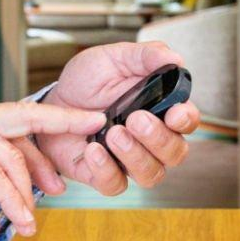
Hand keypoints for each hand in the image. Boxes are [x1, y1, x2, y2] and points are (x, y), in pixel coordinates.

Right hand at [0, 100, 104, 240]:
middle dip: (63, 119)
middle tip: (94, 126)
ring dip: (30, 188)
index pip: (12, 128)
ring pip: (12, 153)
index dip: (39, 147)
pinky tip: (19, 218)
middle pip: (26, 115)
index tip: (57, 173)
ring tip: (37, 217)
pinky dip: (10, 197)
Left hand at [41, 41, 202, 194]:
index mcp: (159, 108)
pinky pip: (115, 185)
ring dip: (136, 156)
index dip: (186, 120)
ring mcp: (129, 159)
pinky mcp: (104, 175)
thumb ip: (145, 56)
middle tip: (135, 119)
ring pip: (152, 174)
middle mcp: (150, 139)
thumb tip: (175, 58)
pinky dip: (106, 170)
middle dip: (159, 138)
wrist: (52, 102)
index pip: (187, 121)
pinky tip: (93, 149)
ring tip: (114, 133)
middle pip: (176, 153)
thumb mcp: (113, 58)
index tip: (174, 113)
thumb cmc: (87, 81)